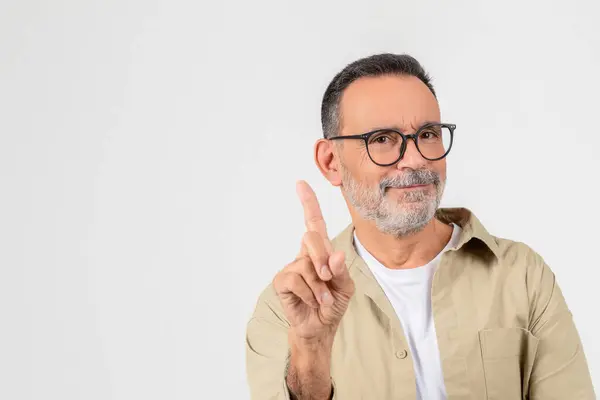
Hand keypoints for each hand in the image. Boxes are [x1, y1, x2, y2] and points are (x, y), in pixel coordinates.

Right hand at [273, 180, 354, 342]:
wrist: (320, 327)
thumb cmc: (332, 304)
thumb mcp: (346, 287)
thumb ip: (342, 271)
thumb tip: (336, 256)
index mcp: (321, 252)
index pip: (314, 223)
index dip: (308, 203)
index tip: (301, 183)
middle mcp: (304, 255)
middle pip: (311, 237)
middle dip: (322, 257)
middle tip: (328, 277)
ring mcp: (292, 267)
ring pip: (306, 264)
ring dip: (320, 287)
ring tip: (322, 299)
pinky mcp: (282, 281)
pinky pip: (297, 279)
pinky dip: (310, 294)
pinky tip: (311, 302)